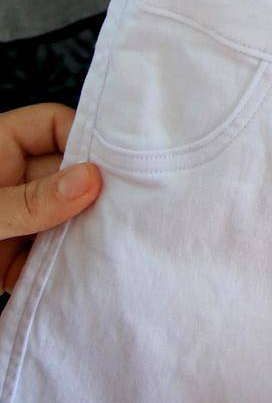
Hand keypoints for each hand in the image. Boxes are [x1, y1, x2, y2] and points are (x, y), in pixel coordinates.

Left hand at [0, 105, 101, 293]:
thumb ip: (30, 199)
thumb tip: (90, 179)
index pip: (56, 125)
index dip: (86, 142)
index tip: (115, 169)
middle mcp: (12, 177)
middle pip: (68, 174)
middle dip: (91, 195)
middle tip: (128, 213)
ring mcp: (13, 219)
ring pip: (63, 218)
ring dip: (81, 235)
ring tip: (112, 247)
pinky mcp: (10, 260)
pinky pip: (48, 256)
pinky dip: (63, 268)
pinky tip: (82, 277)